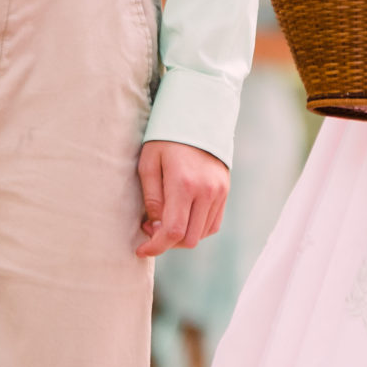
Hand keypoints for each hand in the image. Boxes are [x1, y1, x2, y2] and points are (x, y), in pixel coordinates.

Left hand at [135, 140, 226, 257]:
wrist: (197, 116)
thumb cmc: (166, 138)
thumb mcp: (149, 163)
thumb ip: (151, 198)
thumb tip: (155, 227)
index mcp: (183, 184)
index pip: (173, 232)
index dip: (156, 247)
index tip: (141, 250)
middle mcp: (206, 191)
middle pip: (189, 239)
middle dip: (168, 242)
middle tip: (152, 227)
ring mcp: (219, 192)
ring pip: (202, 234)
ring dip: (182, 236)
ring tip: (166, 219)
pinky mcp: (225, 191)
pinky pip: (213, 224)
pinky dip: (197, 228)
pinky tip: (183, 216)